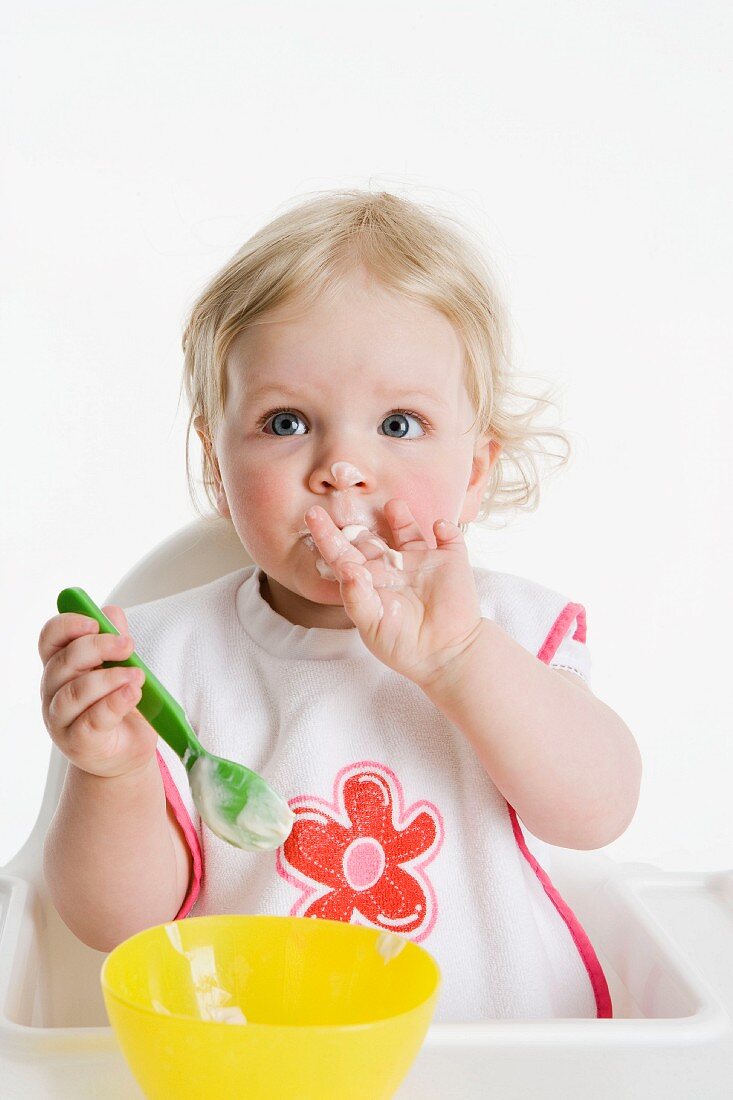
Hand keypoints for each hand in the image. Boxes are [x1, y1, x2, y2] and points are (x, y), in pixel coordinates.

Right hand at [39, 607, 155, 777]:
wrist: (124, 753)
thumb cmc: (118, 706)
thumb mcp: (120, 669)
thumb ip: (114, 642)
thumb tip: (111, 612)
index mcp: (61, 667)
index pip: (50, 639)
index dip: (67, 626)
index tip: (94, 620)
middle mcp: (54, 691)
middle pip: (64, 661)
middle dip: (97, 647)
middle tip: (128, 645)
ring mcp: (61, 719)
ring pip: (75, 692)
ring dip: (109, 678)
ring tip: (137, 675)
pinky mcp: (78, 742)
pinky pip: (92, 720)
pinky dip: (114, 703)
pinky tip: (132, 694)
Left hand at [303, 499, 483, 687]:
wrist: (446, 655)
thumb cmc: (403, 645)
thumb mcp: (372, 626)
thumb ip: (357, 598)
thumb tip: (346, 568)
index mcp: (370, 580)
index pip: (343, 553)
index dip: (327, 535)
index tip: (312, 515)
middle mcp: (393, 566)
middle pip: (372, 537)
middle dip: (360, 520)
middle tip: (342, 498)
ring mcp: (421, 561)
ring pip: (408, 530)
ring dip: (401, 516)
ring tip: (394, 505)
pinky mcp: (450, 561)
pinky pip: (448, 537)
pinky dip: (445, 529)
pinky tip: (439, 528)